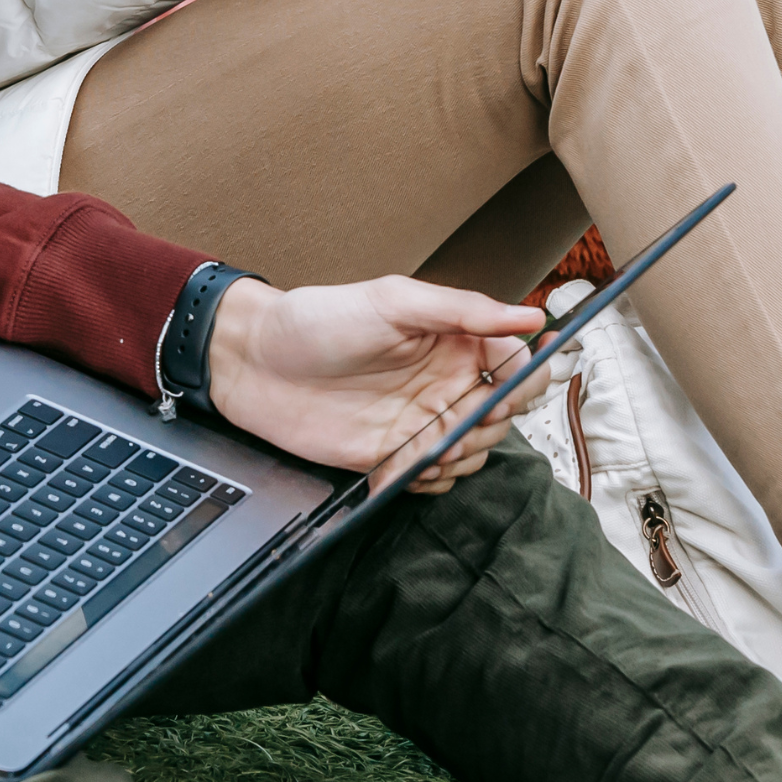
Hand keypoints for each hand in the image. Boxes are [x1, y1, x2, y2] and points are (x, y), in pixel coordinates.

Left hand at [203, 275, 547, 493]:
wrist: (254, 363)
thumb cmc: (316, 320)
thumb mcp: (392, 301)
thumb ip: (463, 310)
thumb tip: (527, 316)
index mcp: (453, 339)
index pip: (516, 364)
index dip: (521, 382)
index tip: (501, 391)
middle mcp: (444, 381)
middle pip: (504, 415)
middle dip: (488, 426)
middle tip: (454, 424)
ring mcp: (420, 421)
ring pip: (474, 452)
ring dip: (459, 457)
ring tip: (426, 448)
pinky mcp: (393, 456)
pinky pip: (433, 479)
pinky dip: (426, 481)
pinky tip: (398, 468)